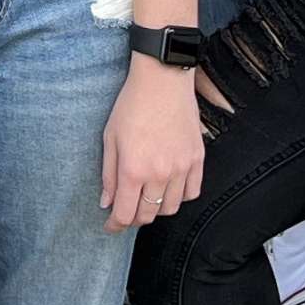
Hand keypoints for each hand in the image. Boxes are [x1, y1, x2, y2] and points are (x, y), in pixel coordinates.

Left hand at [103, 61, 206, 229]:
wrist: (163, 78)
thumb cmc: (132, 104)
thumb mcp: (110, 138)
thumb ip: (109, 174)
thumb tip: (107, 203)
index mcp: (133, 169)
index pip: (125, 214)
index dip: (116, 225)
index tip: (111, 226)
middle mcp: (159, 174)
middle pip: (148, 215)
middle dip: (134, 218)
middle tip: (127, 211)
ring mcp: (181, 167)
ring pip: (171, 208)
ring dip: (157, 209)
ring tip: (148, 198)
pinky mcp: (197, 159)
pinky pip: (192, 192)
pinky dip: (180, 196)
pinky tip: (170, 188)